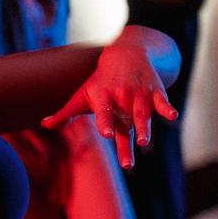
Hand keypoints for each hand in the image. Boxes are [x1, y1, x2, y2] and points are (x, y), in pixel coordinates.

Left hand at [42, 43, 177, 167]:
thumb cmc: (100, 81)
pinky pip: (163, 102)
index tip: (105, 134)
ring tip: (143, 143)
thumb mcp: (82, 95)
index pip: (104, 113)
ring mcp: (140, 95)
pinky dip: (168, 109)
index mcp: (104, 98)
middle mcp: (122, 98)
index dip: (105, 122)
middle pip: (124, 123)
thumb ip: (66, 113)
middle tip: (126, 163)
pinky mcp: (155, 93)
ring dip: (145, 130)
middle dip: (125, 141)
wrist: (127, 55)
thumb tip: (44, 125)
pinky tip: (173, 116)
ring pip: (143, 116)